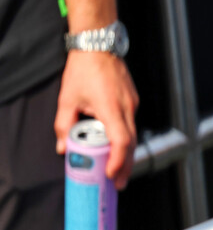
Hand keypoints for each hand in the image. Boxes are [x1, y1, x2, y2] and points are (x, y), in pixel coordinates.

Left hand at [56, 51, 138, 188]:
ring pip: (133, 135)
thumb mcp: (67, 99)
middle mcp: (126, 108)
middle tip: (118, 183)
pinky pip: (131, 124)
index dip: (118, 161)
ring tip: (116, 169)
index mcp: (110, 108)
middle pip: (131, 144)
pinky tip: (116, 146)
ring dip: (126, 154)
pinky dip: (125, 138)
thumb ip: (64, 125)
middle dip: (125, 166)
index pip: (121, 141)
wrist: (98, 46)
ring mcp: (132, 104)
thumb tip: (63, 148)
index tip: (111, 175)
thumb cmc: (83, 70)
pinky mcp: (133, 100)